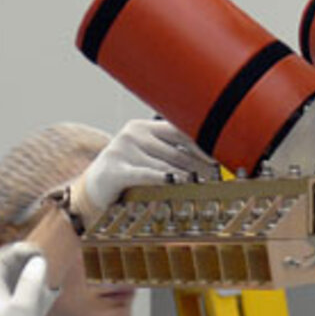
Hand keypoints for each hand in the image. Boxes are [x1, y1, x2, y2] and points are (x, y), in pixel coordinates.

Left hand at [0, 243, 54, 315]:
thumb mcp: (25, 306)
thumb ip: (31, 280)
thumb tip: (38, 262)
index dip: (17, 250)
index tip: (37, 251)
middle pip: (6, 270)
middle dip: (26, 263)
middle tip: (45, 261)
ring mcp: (0, 310)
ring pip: (15, 285)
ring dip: (32, 278)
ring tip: (49, 276)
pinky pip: (22, 300)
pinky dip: (35, 294)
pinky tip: (51, 294)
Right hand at [69, 118, 219, 224]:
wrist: (94, 188)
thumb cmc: (127, 173)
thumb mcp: (147, 158)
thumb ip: (171, 156)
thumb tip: (209, 163)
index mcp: (144, 127)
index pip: (180, 131)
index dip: (202, 144)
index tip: (220, 157)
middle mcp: (133, 134)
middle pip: (176, 151)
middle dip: (199, 167)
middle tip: (216, 178)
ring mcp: (123, 150)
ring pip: (165, 165)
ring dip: (187, 177)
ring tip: (204, 186)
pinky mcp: (116, 170)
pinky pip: (146, 174)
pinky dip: (163, 180)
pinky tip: (176, 184)